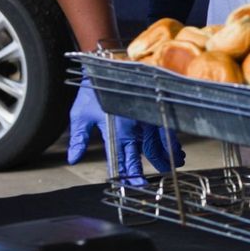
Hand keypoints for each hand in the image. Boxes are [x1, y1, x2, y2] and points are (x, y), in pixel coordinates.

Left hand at [65, 77, 182, 183]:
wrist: (109, 63)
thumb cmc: (93, 89)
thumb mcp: (80, 114)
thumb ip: (79, 139)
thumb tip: (73, 159)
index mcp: (116, 132)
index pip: (121, 160)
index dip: (126, 175)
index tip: (130, 186)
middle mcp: (134, 128)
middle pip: (142, 156)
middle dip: (143, 171)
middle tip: (145, 184)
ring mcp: (147, 118)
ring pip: (158, 145)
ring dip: (163, 158)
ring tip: (169, 168)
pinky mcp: (154, 110)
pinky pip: (166, 131)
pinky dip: (172, 142)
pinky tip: (176, 150)